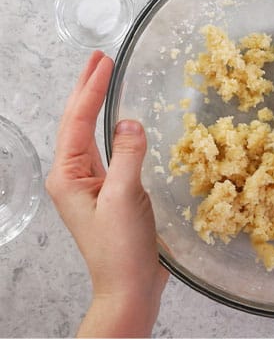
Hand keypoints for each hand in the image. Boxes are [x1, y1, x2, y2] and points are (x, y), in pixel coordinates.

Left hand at [45, 51, 167, 336]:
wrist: (128, 288)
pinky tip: (122, 125)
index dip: (91, 90)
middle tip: (100, 59)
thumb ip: (128, 157)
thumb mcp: (126, 199)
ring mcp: (91, 188)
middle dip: (88, 90)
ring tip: (106, 80)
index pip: (78, 122)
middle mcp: (74, 178)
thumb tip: (131, 122)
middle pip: (78, 124)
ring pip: (92, 138)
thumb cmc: (121, 250)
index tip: (105, 62)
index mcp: (68, 176)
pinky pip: (110, 155)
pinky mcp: (111, 197)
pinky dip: (115, 134)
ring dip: (99, 108)